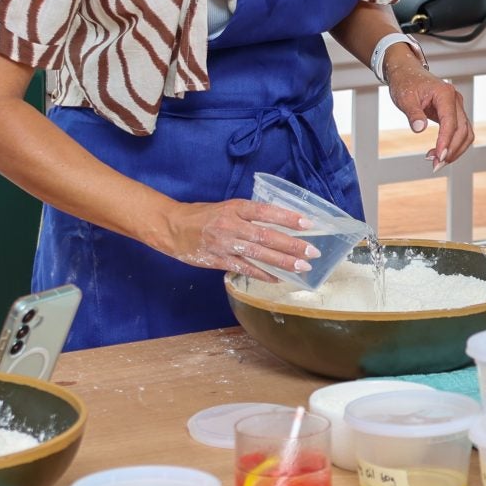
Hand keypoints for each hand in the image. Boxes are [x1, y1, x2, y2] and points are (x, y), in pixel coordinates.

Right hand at [151, 197, 316, 279]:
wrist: (173, 227)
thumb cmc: (203, 215)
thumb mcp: (227, 207)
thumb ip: (250, 214)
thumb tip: (279, 223)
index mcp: (236, 207)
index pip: (266, 212)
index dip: (288, 218)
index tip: (308, 224)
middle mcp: (232, 225)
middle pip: (266, 235)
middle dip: (291, 245)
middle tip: (312, 252)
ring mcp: (225, 244)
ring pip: (258, 254)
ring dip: (282, 262)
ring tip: (302, 267)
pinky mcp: (218, 261)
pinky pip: (245, 269)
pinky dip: (263, 274)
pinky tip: (278, 278)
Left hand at [385, 48, 473, 167]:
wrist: (407, 73)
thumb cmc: (406, 82)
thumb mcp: (405, 98)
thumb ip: (413, 113)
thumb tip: (419, 129)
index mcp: (445, 93)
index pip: (451, 122)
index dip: (446, 141)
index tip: (439, 157)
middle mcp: (455, 99)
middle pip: (463, 130)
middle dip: (451, 150)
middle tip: (436, 165)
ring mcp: (457, 106)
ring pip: (466, 133)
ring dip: (455, 150)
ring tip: (437, 162)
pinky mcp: (454, 113)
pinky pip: (460, 132)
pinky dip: (453, 144)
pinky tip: (440, 153)